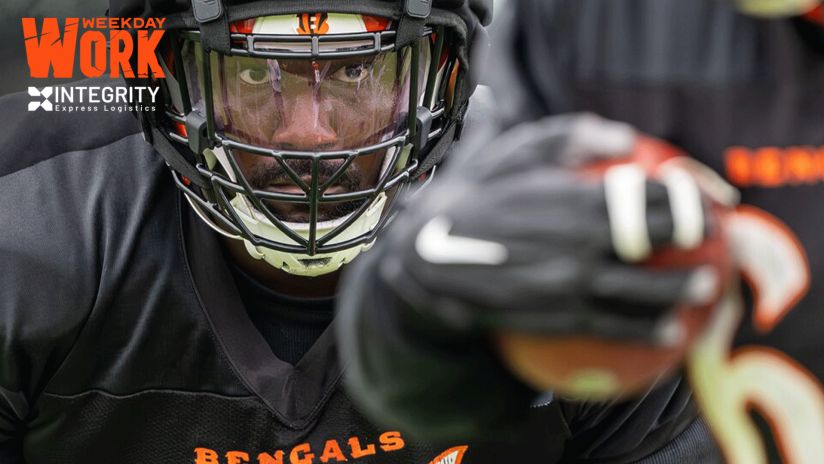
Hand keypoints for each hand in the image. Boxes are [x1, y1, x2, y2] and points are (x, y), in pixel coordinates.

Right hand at [380, 113, 734, 345]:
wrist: (427, 261)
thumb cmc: (469, 198)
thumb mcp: (506, 152)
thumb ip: (565, 136)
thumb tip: (622, 136)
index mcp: (570, 197)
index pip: (645, 194)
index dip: (684, 194)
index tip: (706, 196)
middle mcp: (577, 242)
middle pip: (653, 242)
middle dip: (692, 241)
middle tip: (717, 242)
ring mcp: (568, 283)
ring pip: (638, 290)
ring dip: (678, 292)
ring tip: (704, 293)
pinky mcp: (555, 316)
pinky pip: (610, 324)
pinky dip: (644, 328)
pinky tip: (667, 332)